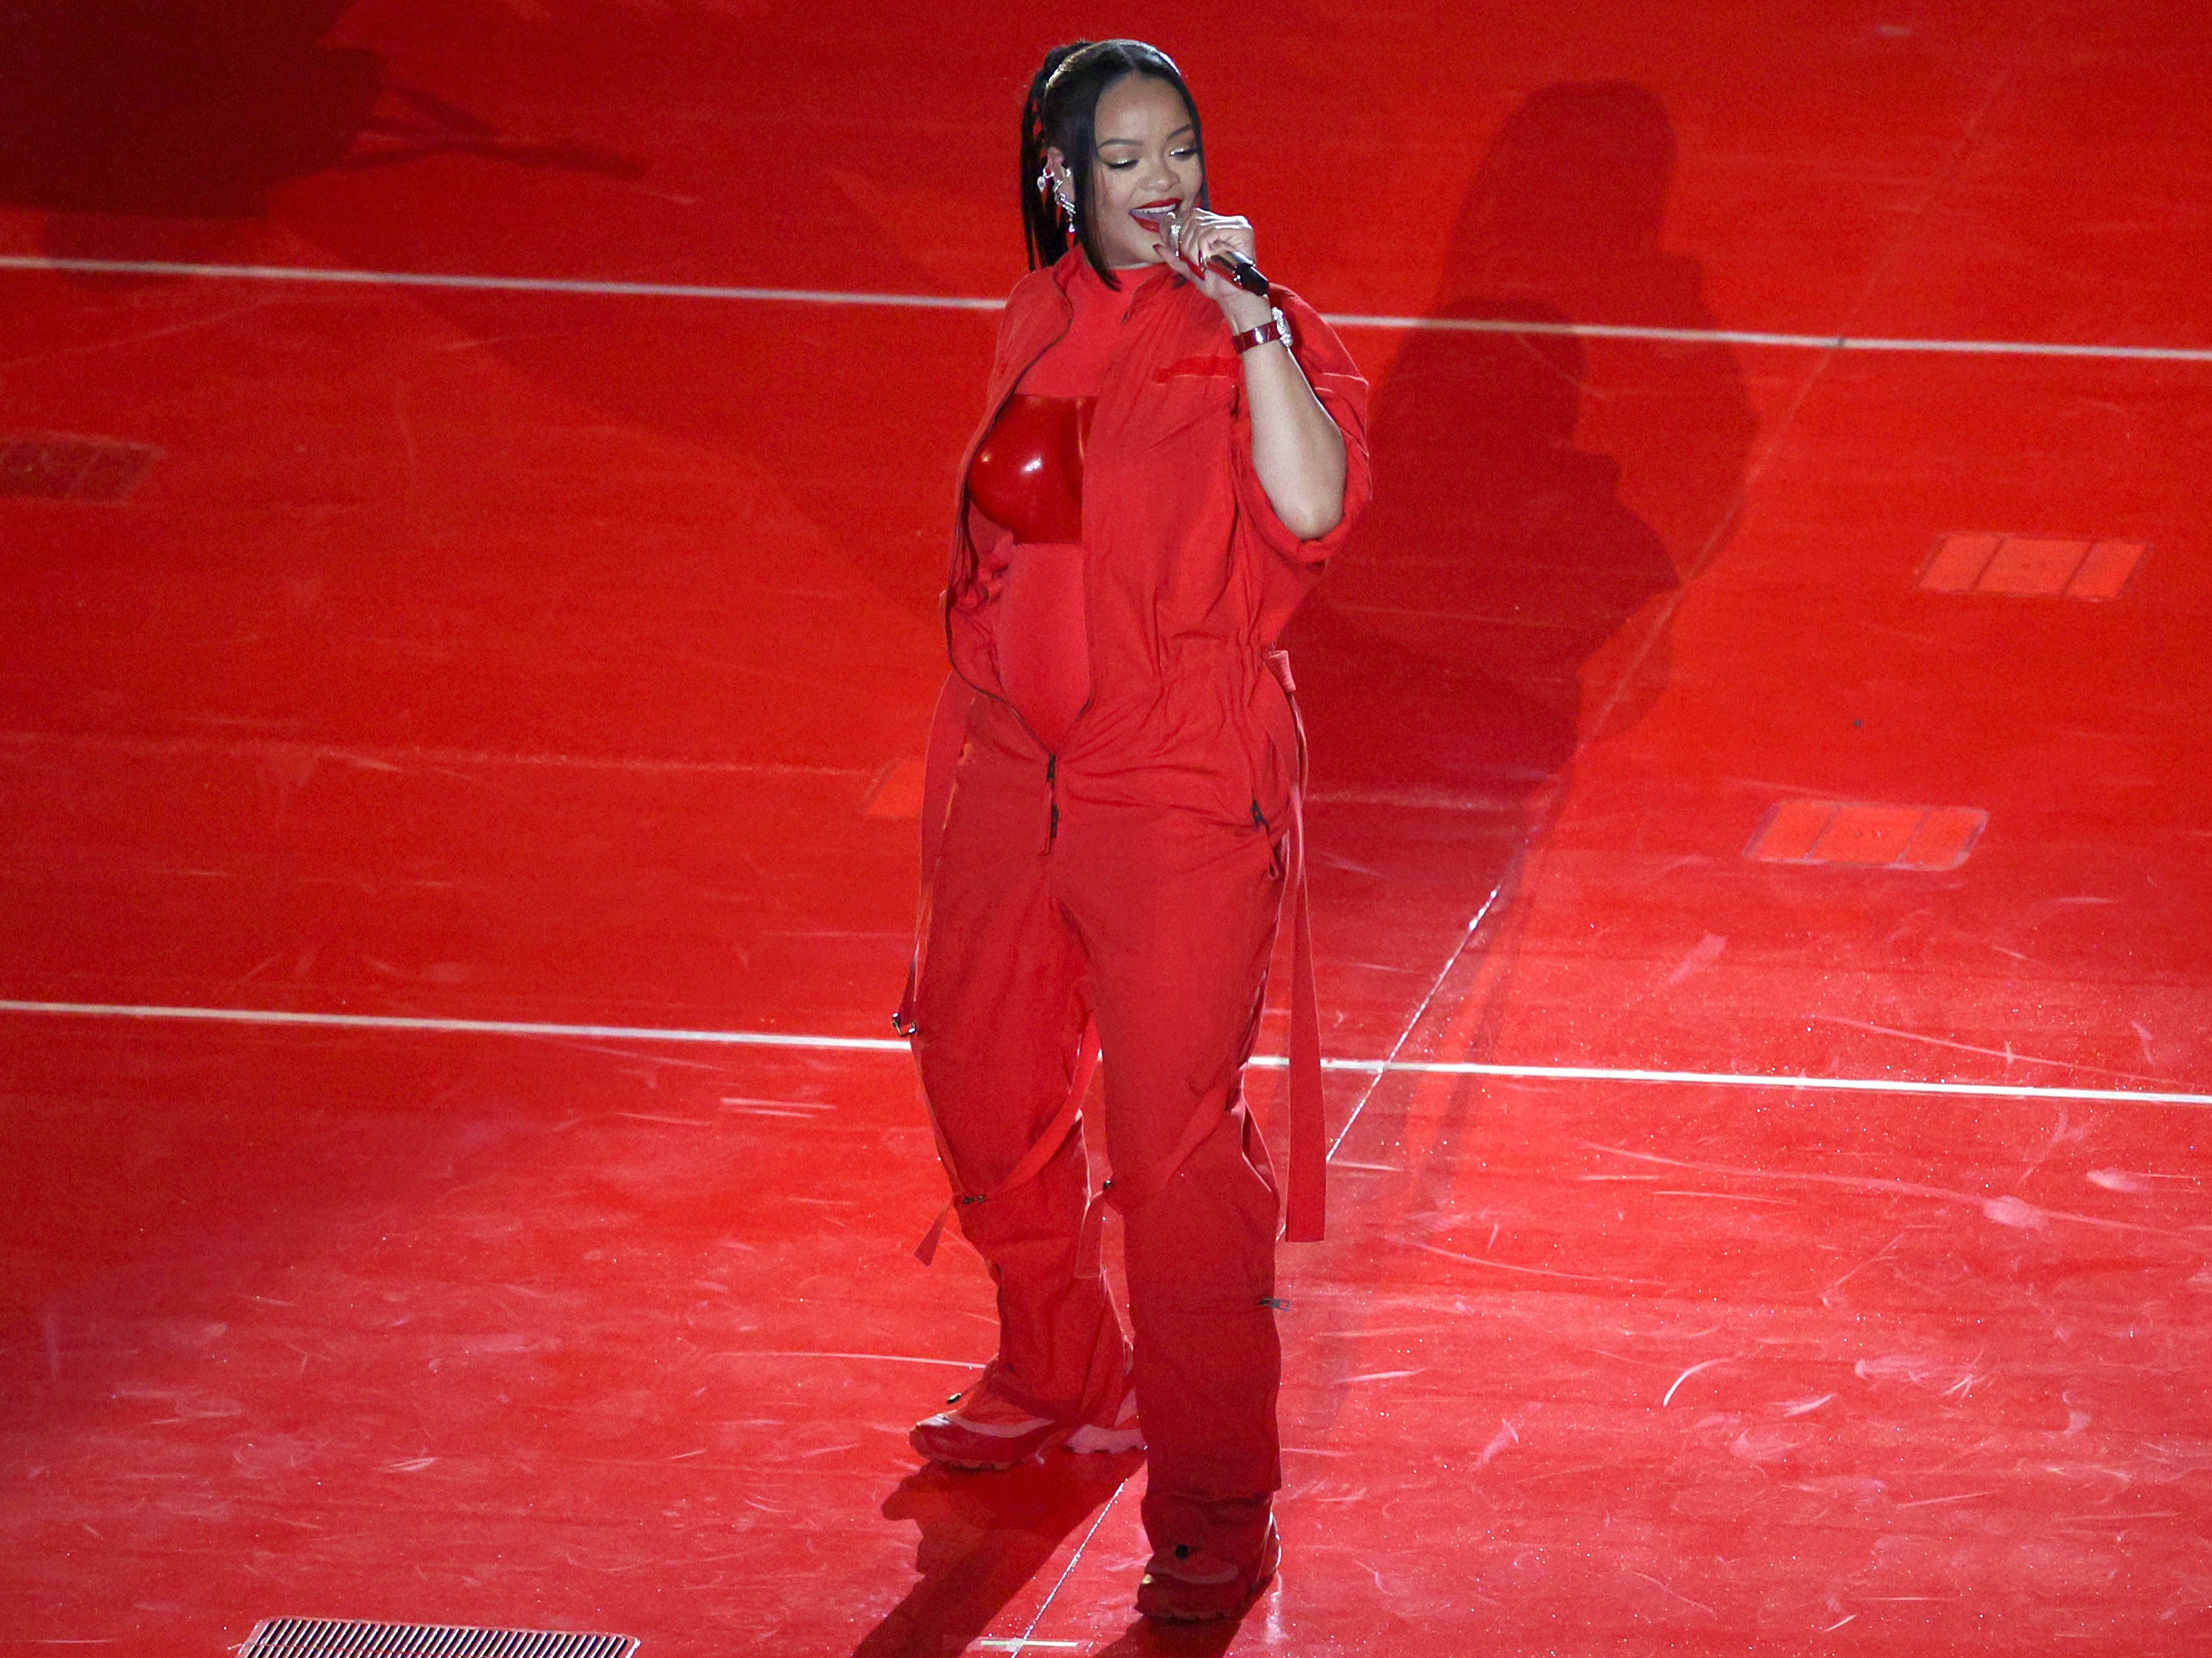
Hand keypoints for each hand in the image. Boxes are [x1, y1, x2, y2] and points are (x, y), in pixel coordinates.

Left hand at [1152, 208, 1271, 324]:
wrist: (1232, 297)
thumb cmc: (1217, 284)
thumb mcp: (1191, 268)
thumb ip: (1174, 257)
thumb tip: (1156, 246)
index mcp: (1220, 226)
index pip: (1194, 216)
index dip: (1183, 233)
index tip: (1185, 253)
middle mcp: (1230, 222)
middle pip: (1194, 218)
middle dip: (1187, 242)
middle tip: (1195, 262)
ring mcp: (1237, 224)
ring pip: (1200, 226)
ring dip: (1194, 248)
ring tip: (1202, 263)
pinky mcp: (1242, 231)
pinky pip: (1210, 232)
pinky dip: (1203, 247)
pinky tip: (1208, 259)